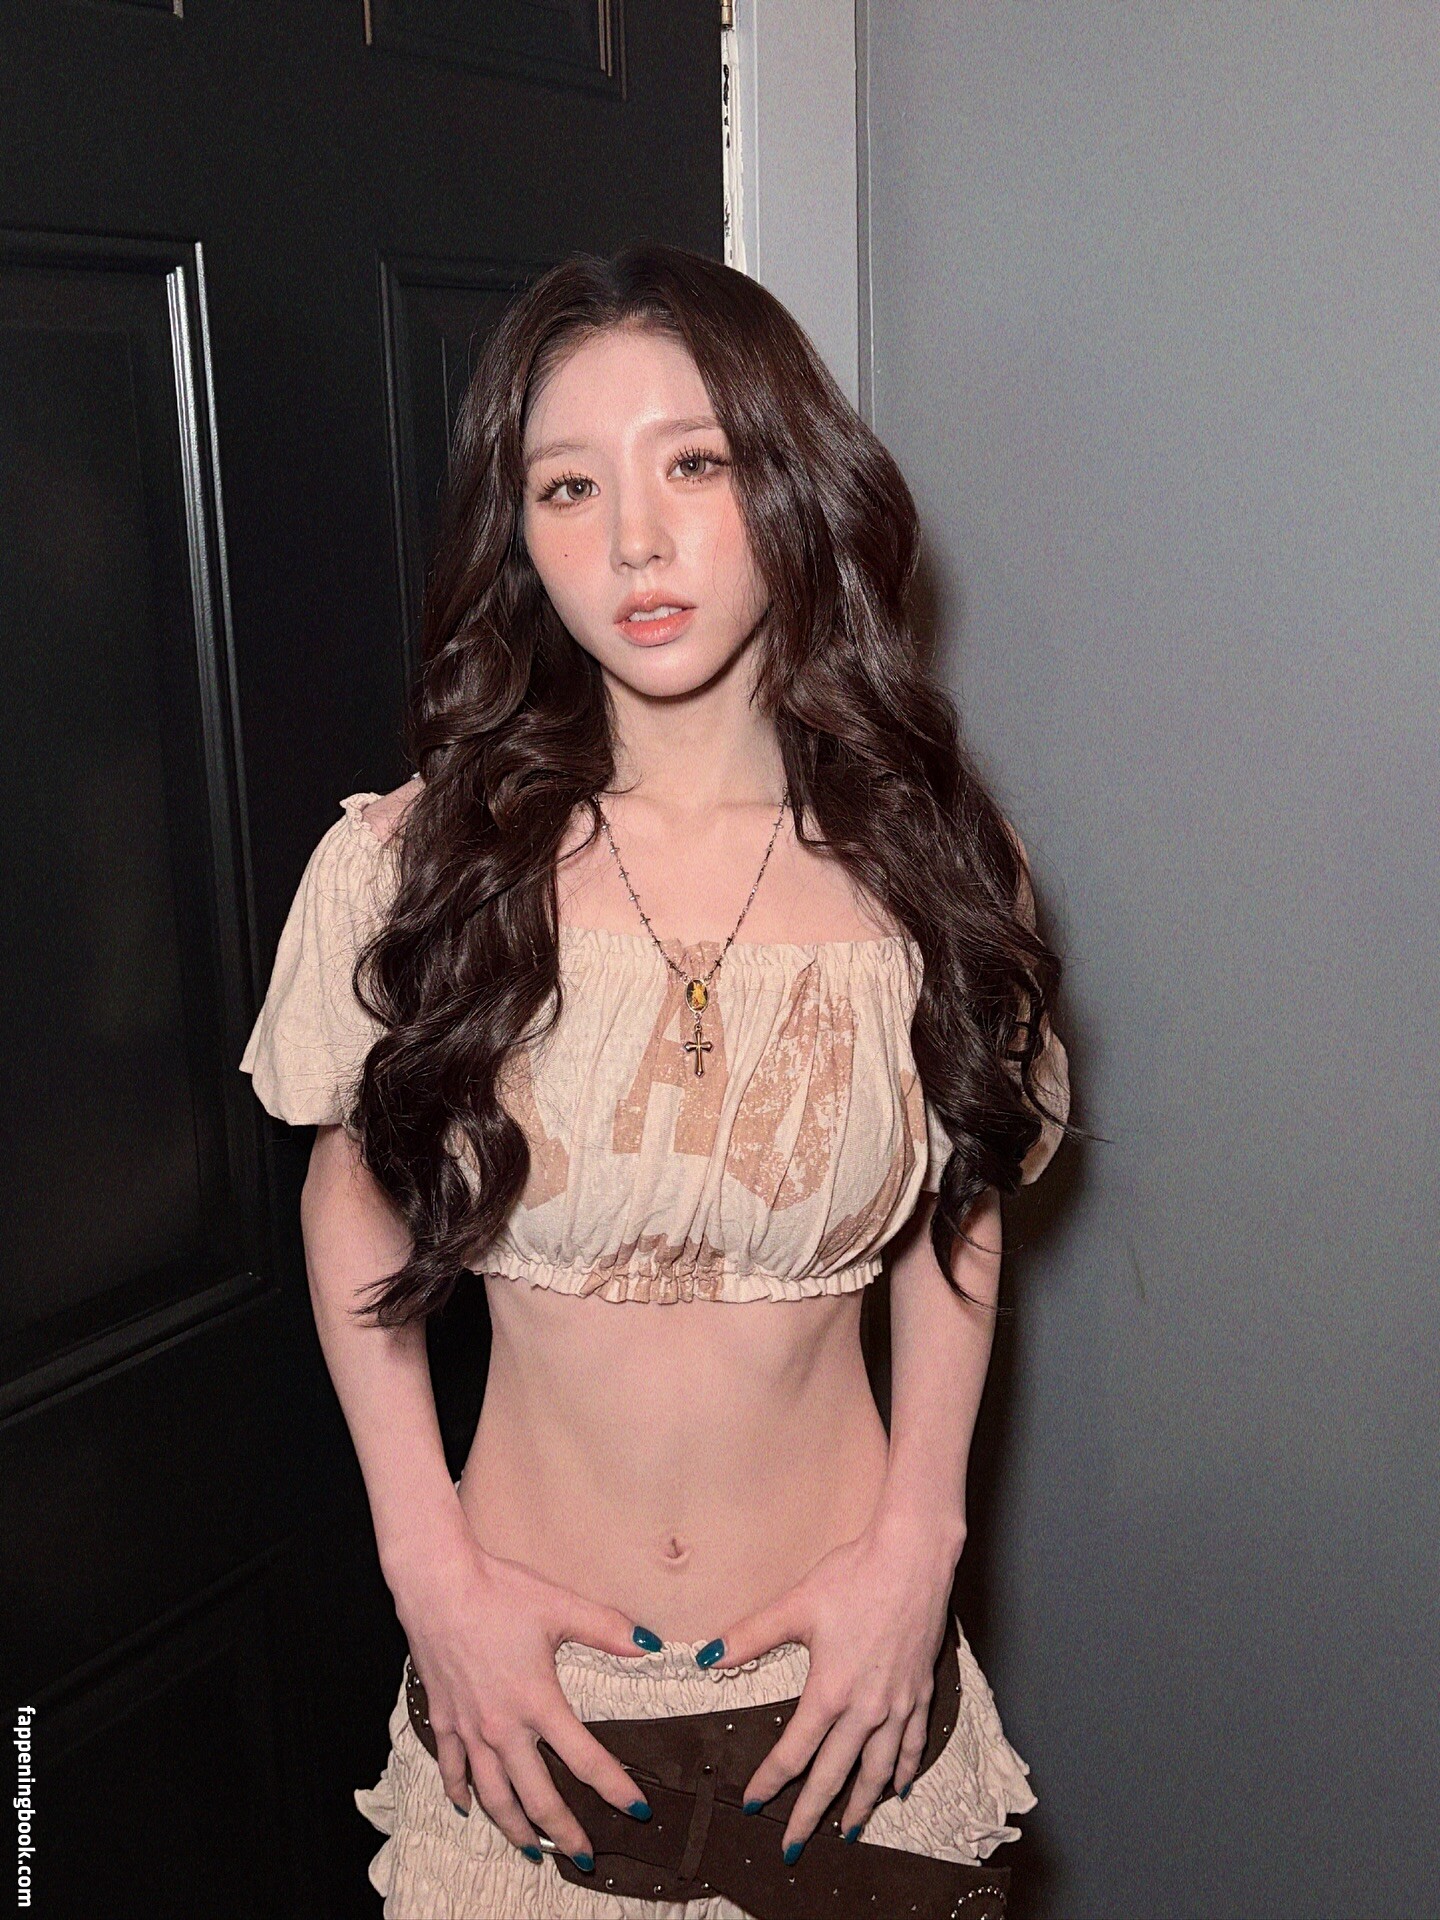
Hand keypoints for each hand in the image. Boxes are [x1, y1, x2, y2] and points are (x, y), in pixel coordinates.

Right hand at [390, 1524, 659, 1870]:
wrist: (438, 1585)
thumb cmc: (499, 1592)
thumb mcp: (561, 1606)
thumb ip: (609, 1629)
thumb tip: (650, 1644)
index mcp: (537, 1702)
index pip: (584, 1759)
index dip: (614, 1788)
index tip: (636, 1809)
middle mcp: (502, 1727)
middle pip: (536, 1796)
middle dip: (563, 1831)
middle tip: (583, 1855)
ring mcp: (469, 1728)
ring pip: (492, 1796)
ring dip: (514, 1828)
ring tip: (532, 1850)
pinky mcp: (443, 1719)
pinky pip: (452, 1770)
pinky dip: (460, 1794)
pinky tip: (469, 1807)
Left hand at [699, 1508, 960, 1857]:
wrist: (913, 1558)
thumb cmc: (854, 1576)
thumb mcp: (795, 1605)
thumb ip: (750, 1636)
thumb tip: (706, 1656)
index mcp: (830, 1692)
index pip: (794, 1752)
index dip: (771, 1781)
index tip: (754, 1805)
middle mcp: (866, 1709)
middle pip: (834, 1774)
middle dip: (811, 1814)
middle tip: (794, 1846)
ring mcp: (898, 1704)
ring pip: (876, 1769)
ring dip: (860, 1804)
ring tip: (848, 1830)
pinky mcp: (921, 1691)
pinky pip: (911, 1745)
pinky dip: (902, 1770)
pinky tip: (897, 1786)